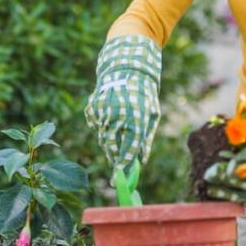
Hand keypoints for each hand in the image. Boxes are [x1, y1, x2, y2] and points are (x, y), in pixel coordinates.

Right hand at [84, 35, 161, 169]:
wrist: (126, 68)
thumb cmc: (144, 93)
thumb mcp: (152, 115)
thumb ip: (146, 139)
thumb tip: (142, 160)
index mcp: (134, 121)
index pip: (127, 151)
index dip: (123, 166)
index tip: (119, 178)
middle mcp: (116, 118)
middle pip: (110, 147)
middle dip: (113, 157)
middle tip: (117, 163)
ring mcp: (102, 112)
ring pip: (102, 137)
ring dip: (109, 140)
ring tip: (119, 130)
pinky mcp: (93, 107)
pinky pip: (95, 125)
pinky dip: (102, 125)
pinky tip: (111, 115)